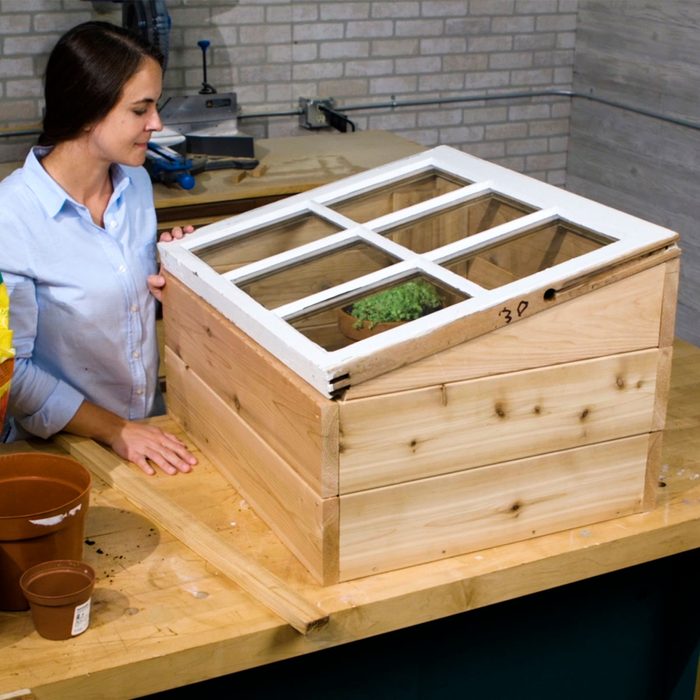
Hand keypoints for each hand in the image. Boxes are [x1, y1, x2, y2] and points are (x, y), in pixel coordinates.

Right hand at [66, 400, 197, 475]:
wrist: (120, 429)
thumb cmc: (140, 431)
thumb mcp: (157, 431)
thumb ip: (170, 438)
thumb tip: (183, 445)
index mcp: (160, 437)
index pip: (175, 447)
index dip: (185, 454)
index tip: (194, 461)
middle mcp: (154, 442)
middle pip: (168, 452)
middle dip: (179, 461)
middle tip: (188, 469)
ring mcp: (143, 448)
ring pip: (156, 456)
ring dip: (165, 464)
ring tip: (173, 472)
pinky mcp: (132, 453)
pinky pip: (140, 460)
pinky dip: (145, 466)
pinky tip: (151, 473)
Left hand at [149, 225, 195, 299]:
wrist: (181, 302)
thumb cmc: (169, 294)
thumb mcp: (158, 291)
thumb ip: (153, 285)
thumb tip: (158, 279)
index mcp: (165, 261)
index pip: (163, 245)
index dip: (165, 238)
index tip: (169, 238)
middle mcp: (174, 257)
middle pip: (173, 238)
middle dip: (176, 233)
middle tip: (178, 235)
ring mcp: (184, 257)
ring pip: (184, 239)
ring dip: (185, 233)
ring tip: (187, 233)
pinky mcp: (194, 260)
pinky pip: (195, 246)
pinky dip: (196, 238)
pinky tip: (196, 235)